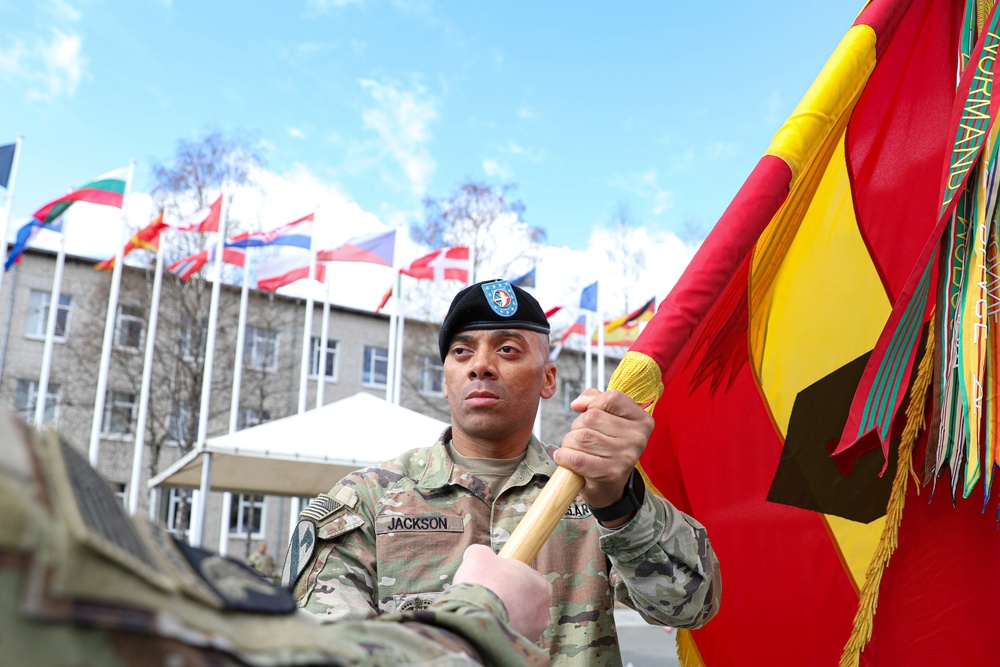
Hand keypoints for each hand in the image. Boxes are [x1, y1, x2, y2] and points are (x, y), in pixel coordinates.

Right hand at [453, 544, 551, 641]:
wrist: (477, 614)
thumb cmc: (484, 582)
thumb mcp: (478, 556)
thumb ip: (482, 553)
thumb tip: (477, 554)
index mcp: (540, 584)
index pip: (530, 580)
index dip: (512, 580)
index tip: (499, 581)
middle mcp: (543, 608)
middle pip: (528, 602)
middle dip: (513, 600)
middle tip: (493, 598)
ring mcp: (535, 629)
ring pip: (523, 621)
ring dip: (510, 617)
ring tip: (490, 614)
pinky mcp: (524, 644)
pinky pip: (515, 635)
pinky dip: (505, 631)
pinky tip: (491, 626)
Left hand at [552, 388, 652, 511]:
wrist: (611, 488)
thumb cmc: (607, 448)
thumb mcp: (609, 420)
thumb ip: (595, 400)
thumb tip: (578, 403)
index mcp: (642, 420)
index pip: (613, 398)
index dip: (593, 402)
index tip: (586, 412)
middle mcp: (638, 438)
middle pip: (591, 417)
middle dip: (577, 426)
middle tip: (580, 439)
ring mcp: (625, 456)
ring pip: (581, 437)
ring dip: (569, 442)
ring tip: (575, 450)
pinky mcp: (610, 473)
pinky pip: (576, 458)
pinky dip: (564, 457)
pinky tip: (564, 458)